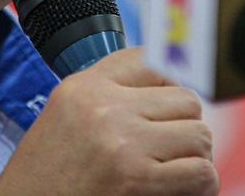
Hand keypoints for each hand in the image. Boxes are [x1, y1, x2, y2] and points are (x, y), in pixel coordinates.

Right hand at [0, 46, 218, 194]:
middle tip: (168, 151)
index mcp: (84, 87)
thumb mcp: (64, 118)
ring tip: (173, 172)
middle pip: (185, 100)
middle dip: (183, 128)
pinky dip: (199, 185)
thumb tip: (168, 83)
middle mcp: (104, 107)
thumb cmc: (43, 178)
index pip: (152, 61)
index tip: (165, 111)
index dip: (168, 88)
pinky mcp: (137, 179)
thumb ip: (108, 95)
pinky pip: (201, 172)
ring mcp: (122, 142)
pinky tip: (179, 190)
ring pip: (200, 134)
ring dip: (193, 157)